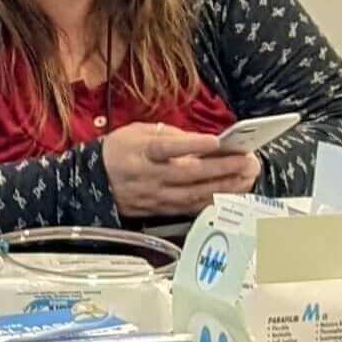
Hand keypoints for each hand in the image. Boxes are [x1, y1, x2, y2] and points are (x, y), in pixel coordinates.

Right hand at [102, 123, 263, 217]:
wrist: (93, 181)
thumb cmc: (119, 151)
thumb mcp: (139, 131)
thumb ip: (170, 135)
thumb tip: (203, 141)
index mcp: (141, 151)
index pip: (168, 148)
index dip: (192, 145)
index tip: (216, 141)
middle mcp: (147, 176)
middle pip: (189, 173)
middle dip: (222, 167)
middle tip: (248, 161)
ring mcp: (153, 196)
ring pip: (193, 193)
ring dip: (223, 186)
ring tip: (246, 178)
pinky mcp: (157, 210)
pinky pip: (187, 207)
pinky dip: (210, 201)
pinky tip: (228, 194)